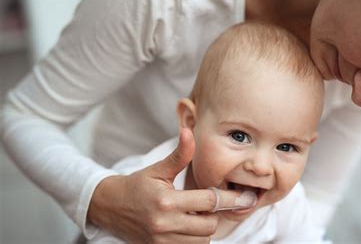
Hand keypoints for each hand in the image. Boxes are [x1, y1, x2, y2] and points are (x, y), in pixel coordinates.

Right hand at [87, 128, 249, 243]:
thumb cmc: (136, 185)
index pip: (209, 201)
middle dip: (213, 214)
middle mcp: (164, 223)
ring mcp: (161, 240)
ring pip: (202, 240)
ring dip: (204, 228)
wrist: (108, 207)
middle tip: (204, 204)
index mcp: (166, 200)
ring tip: (193, 215)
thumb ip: (179, 155)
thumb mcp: (158, 169)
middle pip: (209, 224)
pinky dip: (194, 239)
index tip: (245, 197)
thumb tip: (189, 132)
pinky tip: (186, 226)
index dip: (229, 198)